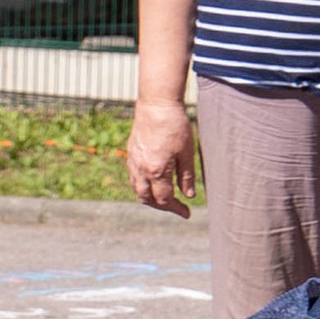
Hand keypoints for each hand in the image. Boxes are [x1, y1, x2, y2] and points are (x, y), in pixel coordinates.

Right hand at [125, 95, 197, 216]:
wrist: (156, 105)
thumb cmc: (175, 126)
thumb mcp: (187, 152)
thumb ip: (186, 176)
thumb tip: (189, 195)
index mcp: (157, 171)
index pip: (165, 199)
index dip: (176, 209)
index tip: (187, 213)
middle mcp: (142, 170)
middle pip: (148, 199)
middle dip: (162, 206)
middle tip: (176, 207)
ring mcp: (133, 162)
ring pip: (137, 190)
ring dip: (150, 198)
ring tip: (163, 197)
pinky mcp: (131, 154)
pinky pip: (133, 178)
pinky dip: (142, 186)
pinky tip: (153, 182)